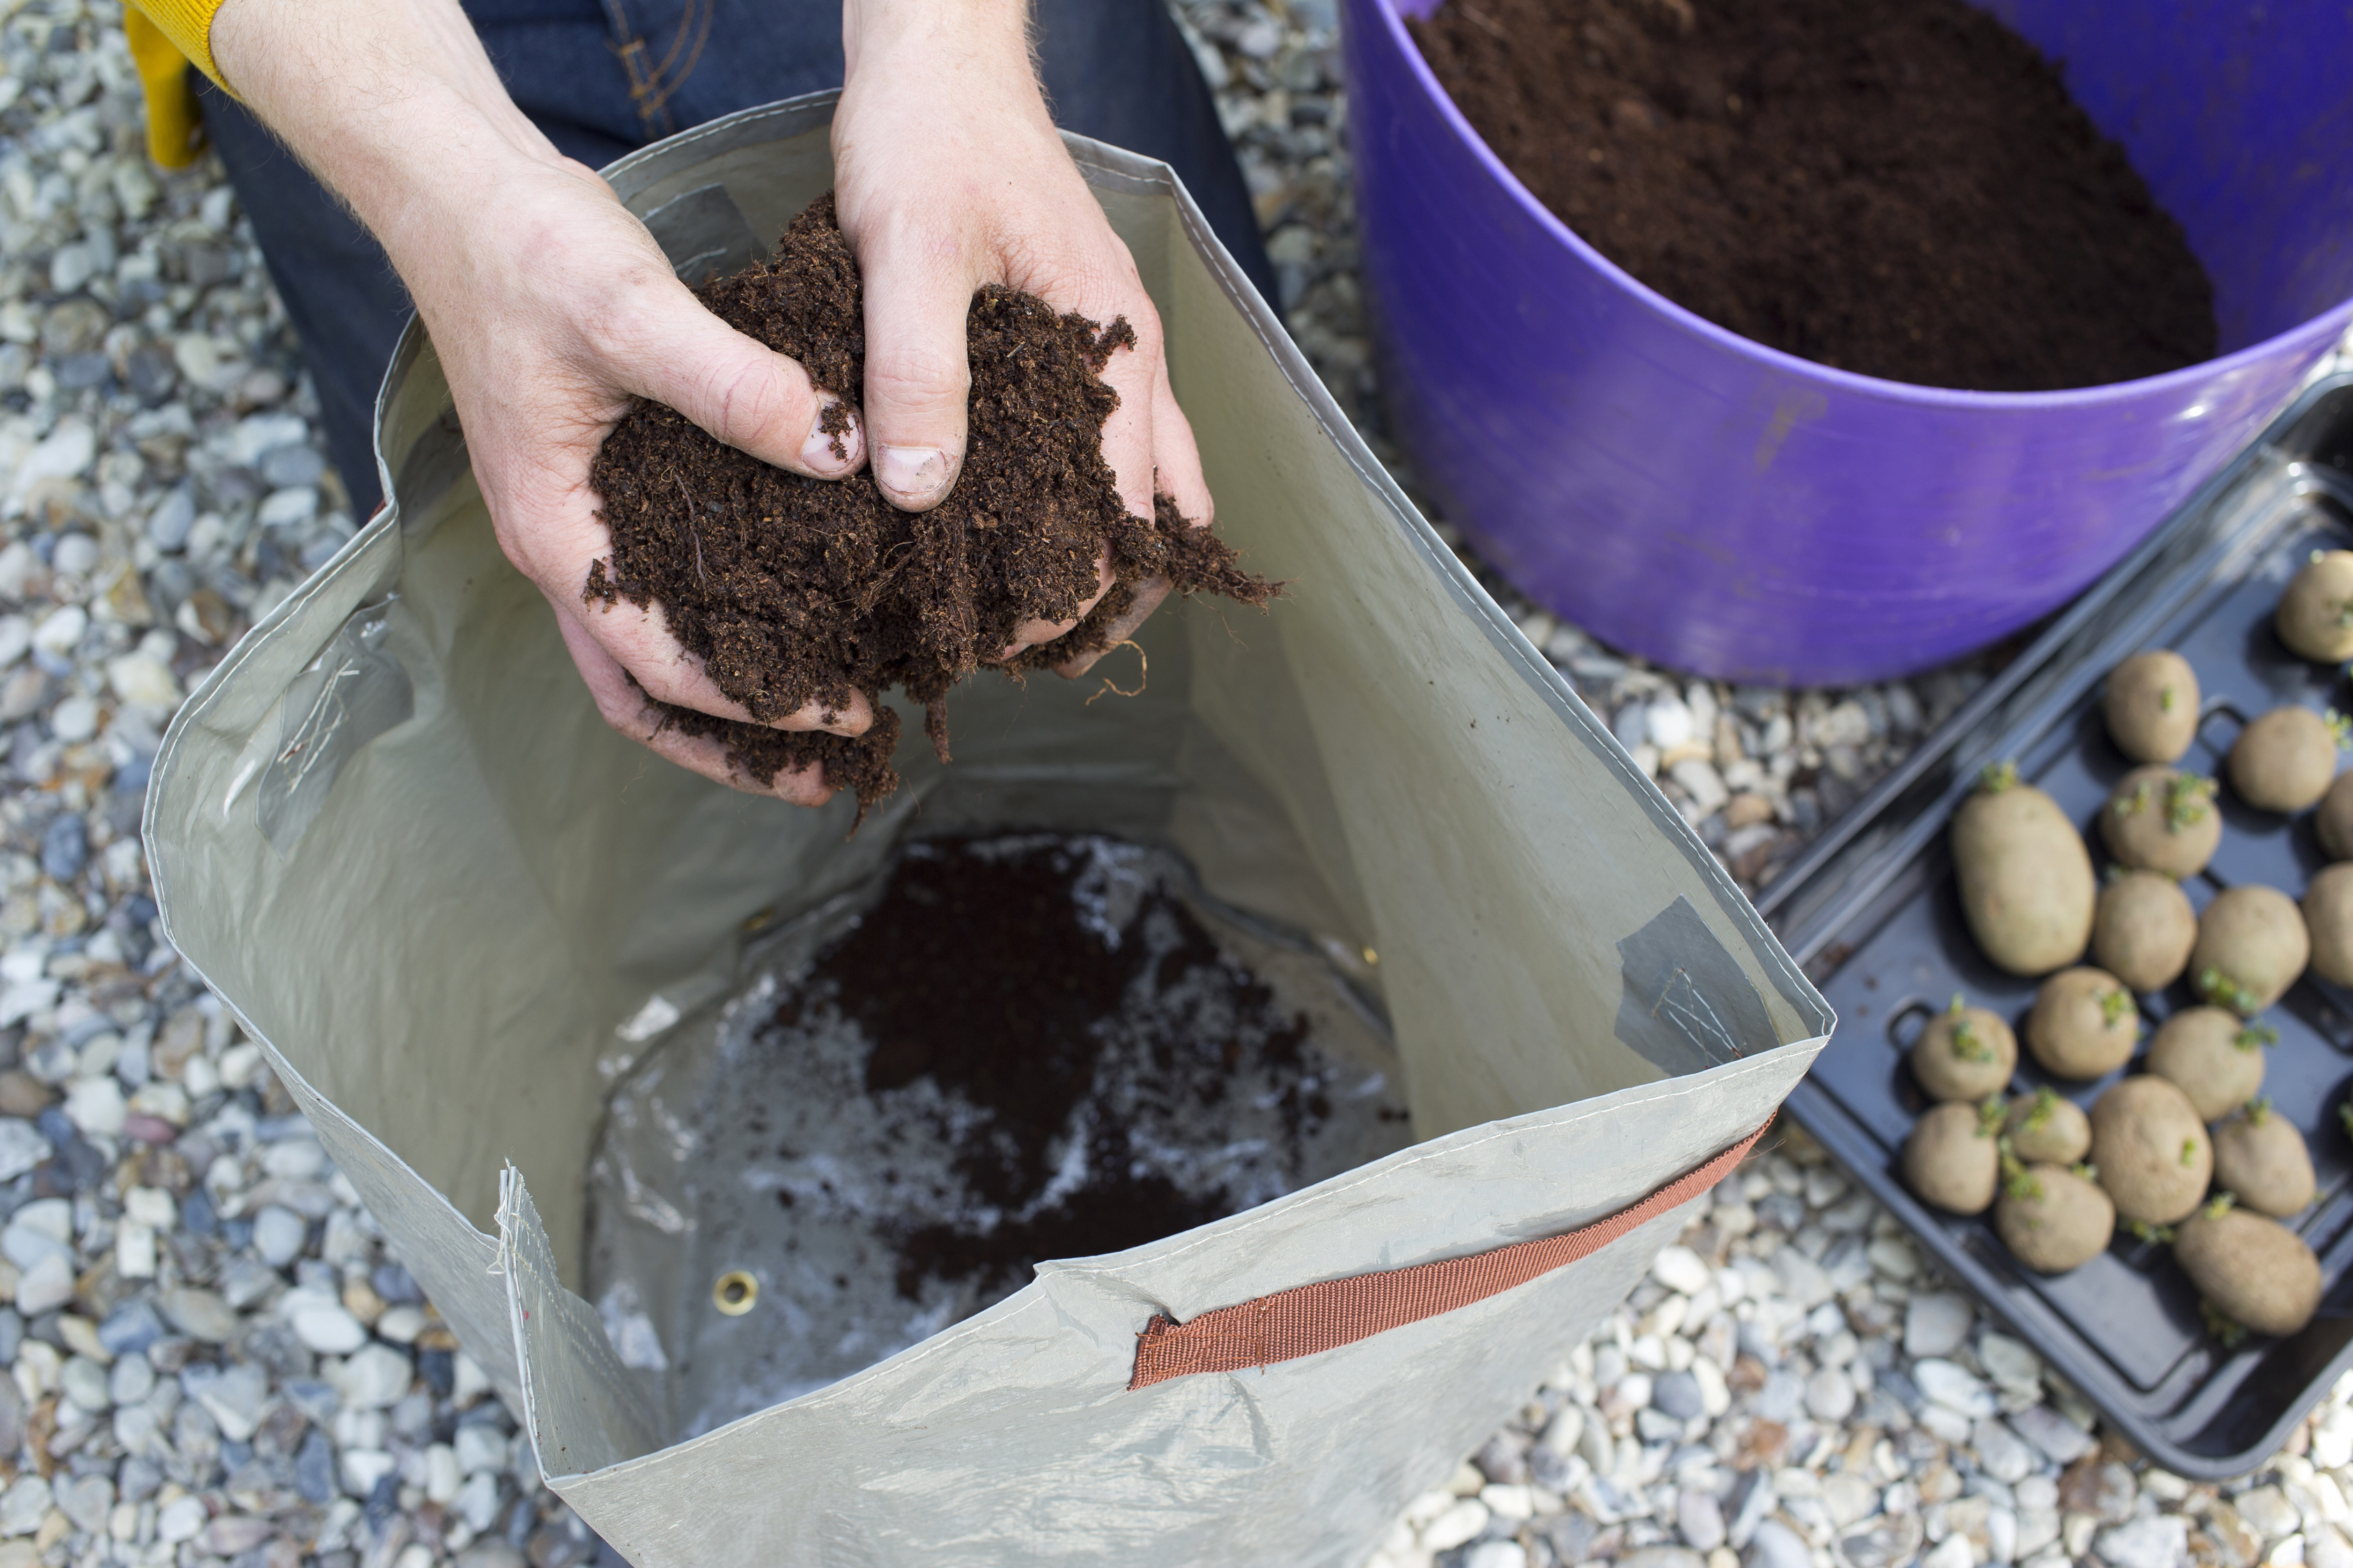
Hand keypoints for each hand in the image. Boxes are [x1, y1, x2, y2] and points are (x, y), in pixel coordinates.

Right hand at [212, 0, 873, 804]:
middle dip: (736, 745)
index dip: (757, 705)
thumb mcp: (633, 309)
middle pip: (644, 697)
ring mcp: (580, 521)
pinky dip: (725, 616)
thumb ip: (733, 383)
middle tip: (838, 771)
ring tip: (828, 715)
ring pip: (649, 654)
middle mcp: (562, 547)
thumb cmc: (527, 249)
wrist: (463, 193)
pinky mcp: (604, 486)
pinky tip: (798, 605)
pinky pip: (664, 586)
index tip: (848, 715)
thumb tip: (841, 450)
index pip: (658, 666)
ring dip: (731, 696)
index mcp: (555, 533)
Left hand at [835, 0, 1215, 669]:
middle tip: (1035, 652)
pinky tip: (1017, 528)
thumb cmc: (930, 137)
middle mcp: (1131, 355)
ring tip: (1028, 614)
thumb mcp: (905, 250)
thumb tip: (921, 493)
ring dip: (1104, 553)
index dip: (1085, 591)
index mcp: (1113, 344)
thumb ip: (916, 368)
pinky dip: (1082, 498)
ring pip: (1145, 480)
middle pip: (1163, 510)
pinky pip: (1106, 439)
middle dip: (1113, 592)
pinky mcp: (1074, 336)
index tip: (1020, 643)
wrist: (941, 57)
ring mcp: (1111, 346)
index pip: (1132, 508)